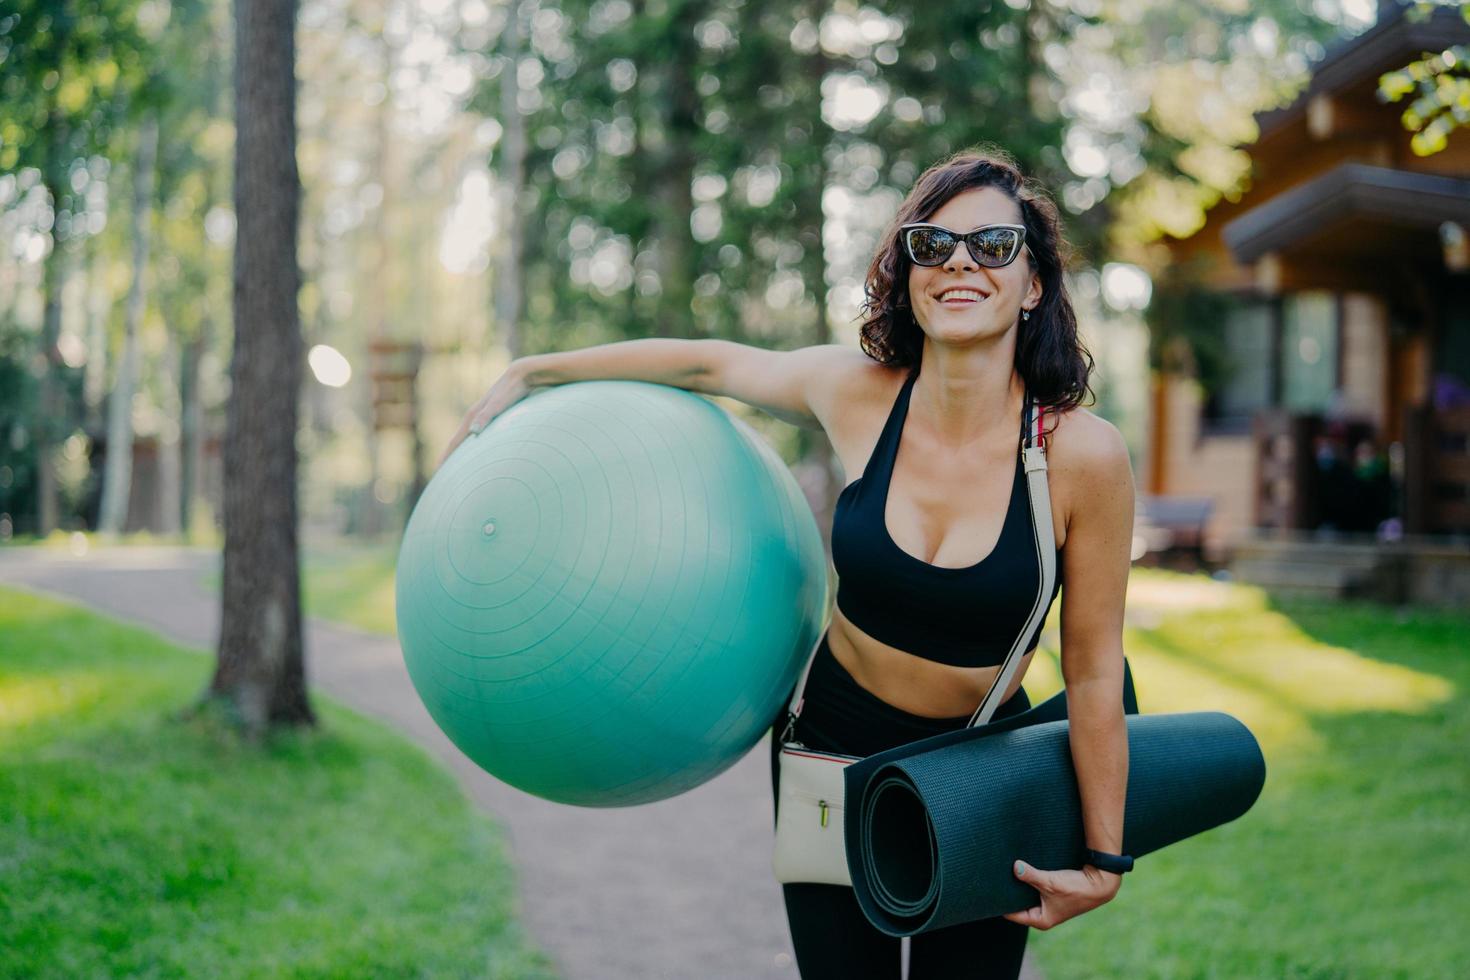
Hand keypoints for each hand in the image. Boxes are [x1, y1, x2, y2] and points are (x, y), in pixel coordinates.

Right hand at [436, 364, 533, 469]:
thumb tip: (473, 431)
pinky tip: (479, 452)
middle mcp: (474, 417)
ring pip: (467, 439)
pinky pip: (478, 435)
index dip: (446, 458)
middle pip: (458, 442)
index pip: (455, 442)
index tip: (438, 472)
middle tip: (442, 474)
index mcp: (472, 417)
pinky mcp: (492, 416)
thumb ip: (486, 417)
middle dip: (449, 458)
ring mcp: (483, 416)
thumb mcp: (498, 404)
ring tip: (457, 466)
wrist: (521, 375)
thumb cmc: (511, 390)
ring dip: (461, 452)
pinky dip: (474, 446)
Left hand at [1001, 860, 1120, 930]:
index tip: (989, 891)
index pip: (1012, 914)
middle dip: (1010, 893)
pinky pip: (1034, 890)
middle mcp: (1043, 915)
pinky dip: (1029, 882)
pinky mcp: (1052, 896)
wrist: (1099, 883)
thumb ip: (1030, 875)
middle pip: (1018, 904)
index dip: (1001, 902)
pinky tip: (1021, 871)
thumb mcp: (1049, 881)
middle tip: (995, 880)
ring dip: (1020, 886)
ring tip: (1006, 874)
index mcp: (1040, 920)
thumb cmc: (1075, 887)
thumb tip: (1014, 867)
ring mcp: (1048, 906)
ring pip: (1026, 896)